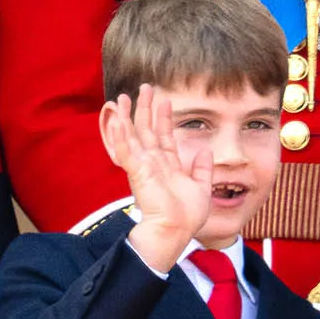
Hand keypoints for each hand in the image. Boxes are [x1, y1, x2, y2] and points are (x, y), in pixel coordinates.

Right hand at [110, 84, 212, 271]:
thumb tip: (205, 150)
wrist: (176, 231)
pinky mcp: (137, 171)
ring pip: (132, 135)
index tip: (165, 100)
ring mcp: (144, 166)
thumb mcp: (201, 186)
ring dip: (126, 116)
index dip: (164, 118)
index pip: (165, 136)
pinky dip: (119, 134)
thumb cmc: (187, 216)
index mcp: (168, 166)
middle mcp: (153, 163)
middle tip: (145, 87)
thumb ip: (202, 168)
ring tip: (122, 98)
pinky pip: (125, 149)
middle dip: (145, 108)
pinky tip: (114, 120)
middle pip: (147, 130)